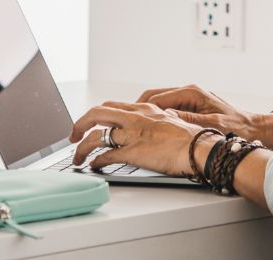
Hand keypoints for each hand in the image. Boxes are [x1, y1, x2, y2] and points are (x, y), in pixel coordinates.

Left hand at [67, 101, 207, 175]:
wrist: (200, 148)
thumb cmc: (192, 139)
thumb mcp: (171, 122)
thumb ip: (156, 121)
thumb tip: (150, 129)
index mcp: (145, 109)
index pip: (111, 106)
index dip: (95, 115)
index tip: (89, 124)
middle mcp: (135, 117)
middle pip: (97, 113)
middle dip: (79, 124)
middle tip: (72, 136)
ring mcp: (133, 134)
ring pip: (96, 136)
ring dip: (82, 148)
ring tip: (77, 158)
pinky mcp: (132, 152)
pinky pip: (105, 156)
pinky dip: (95, 162)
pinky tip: (94, 167)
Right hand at [136, 84, 272, 144]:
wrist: (255, 129)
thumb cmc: (236, 128)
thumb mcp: (211, 126)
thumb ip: (187, 121)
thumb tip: (164, 117)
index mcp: (191, 93)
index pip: (155, 97)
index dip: (138, 109)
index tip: (127, 121)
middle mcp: (188, 92)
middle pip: (153, 97)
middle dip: (136, 109)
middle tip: (123, 124)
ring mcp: (189, 100)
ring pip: (158, 103)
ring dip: (145, 114)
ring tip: (132, 128)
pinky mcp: (191, 108)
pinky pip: (167, 110)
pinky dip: (156, 118)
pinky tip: (149, 131)